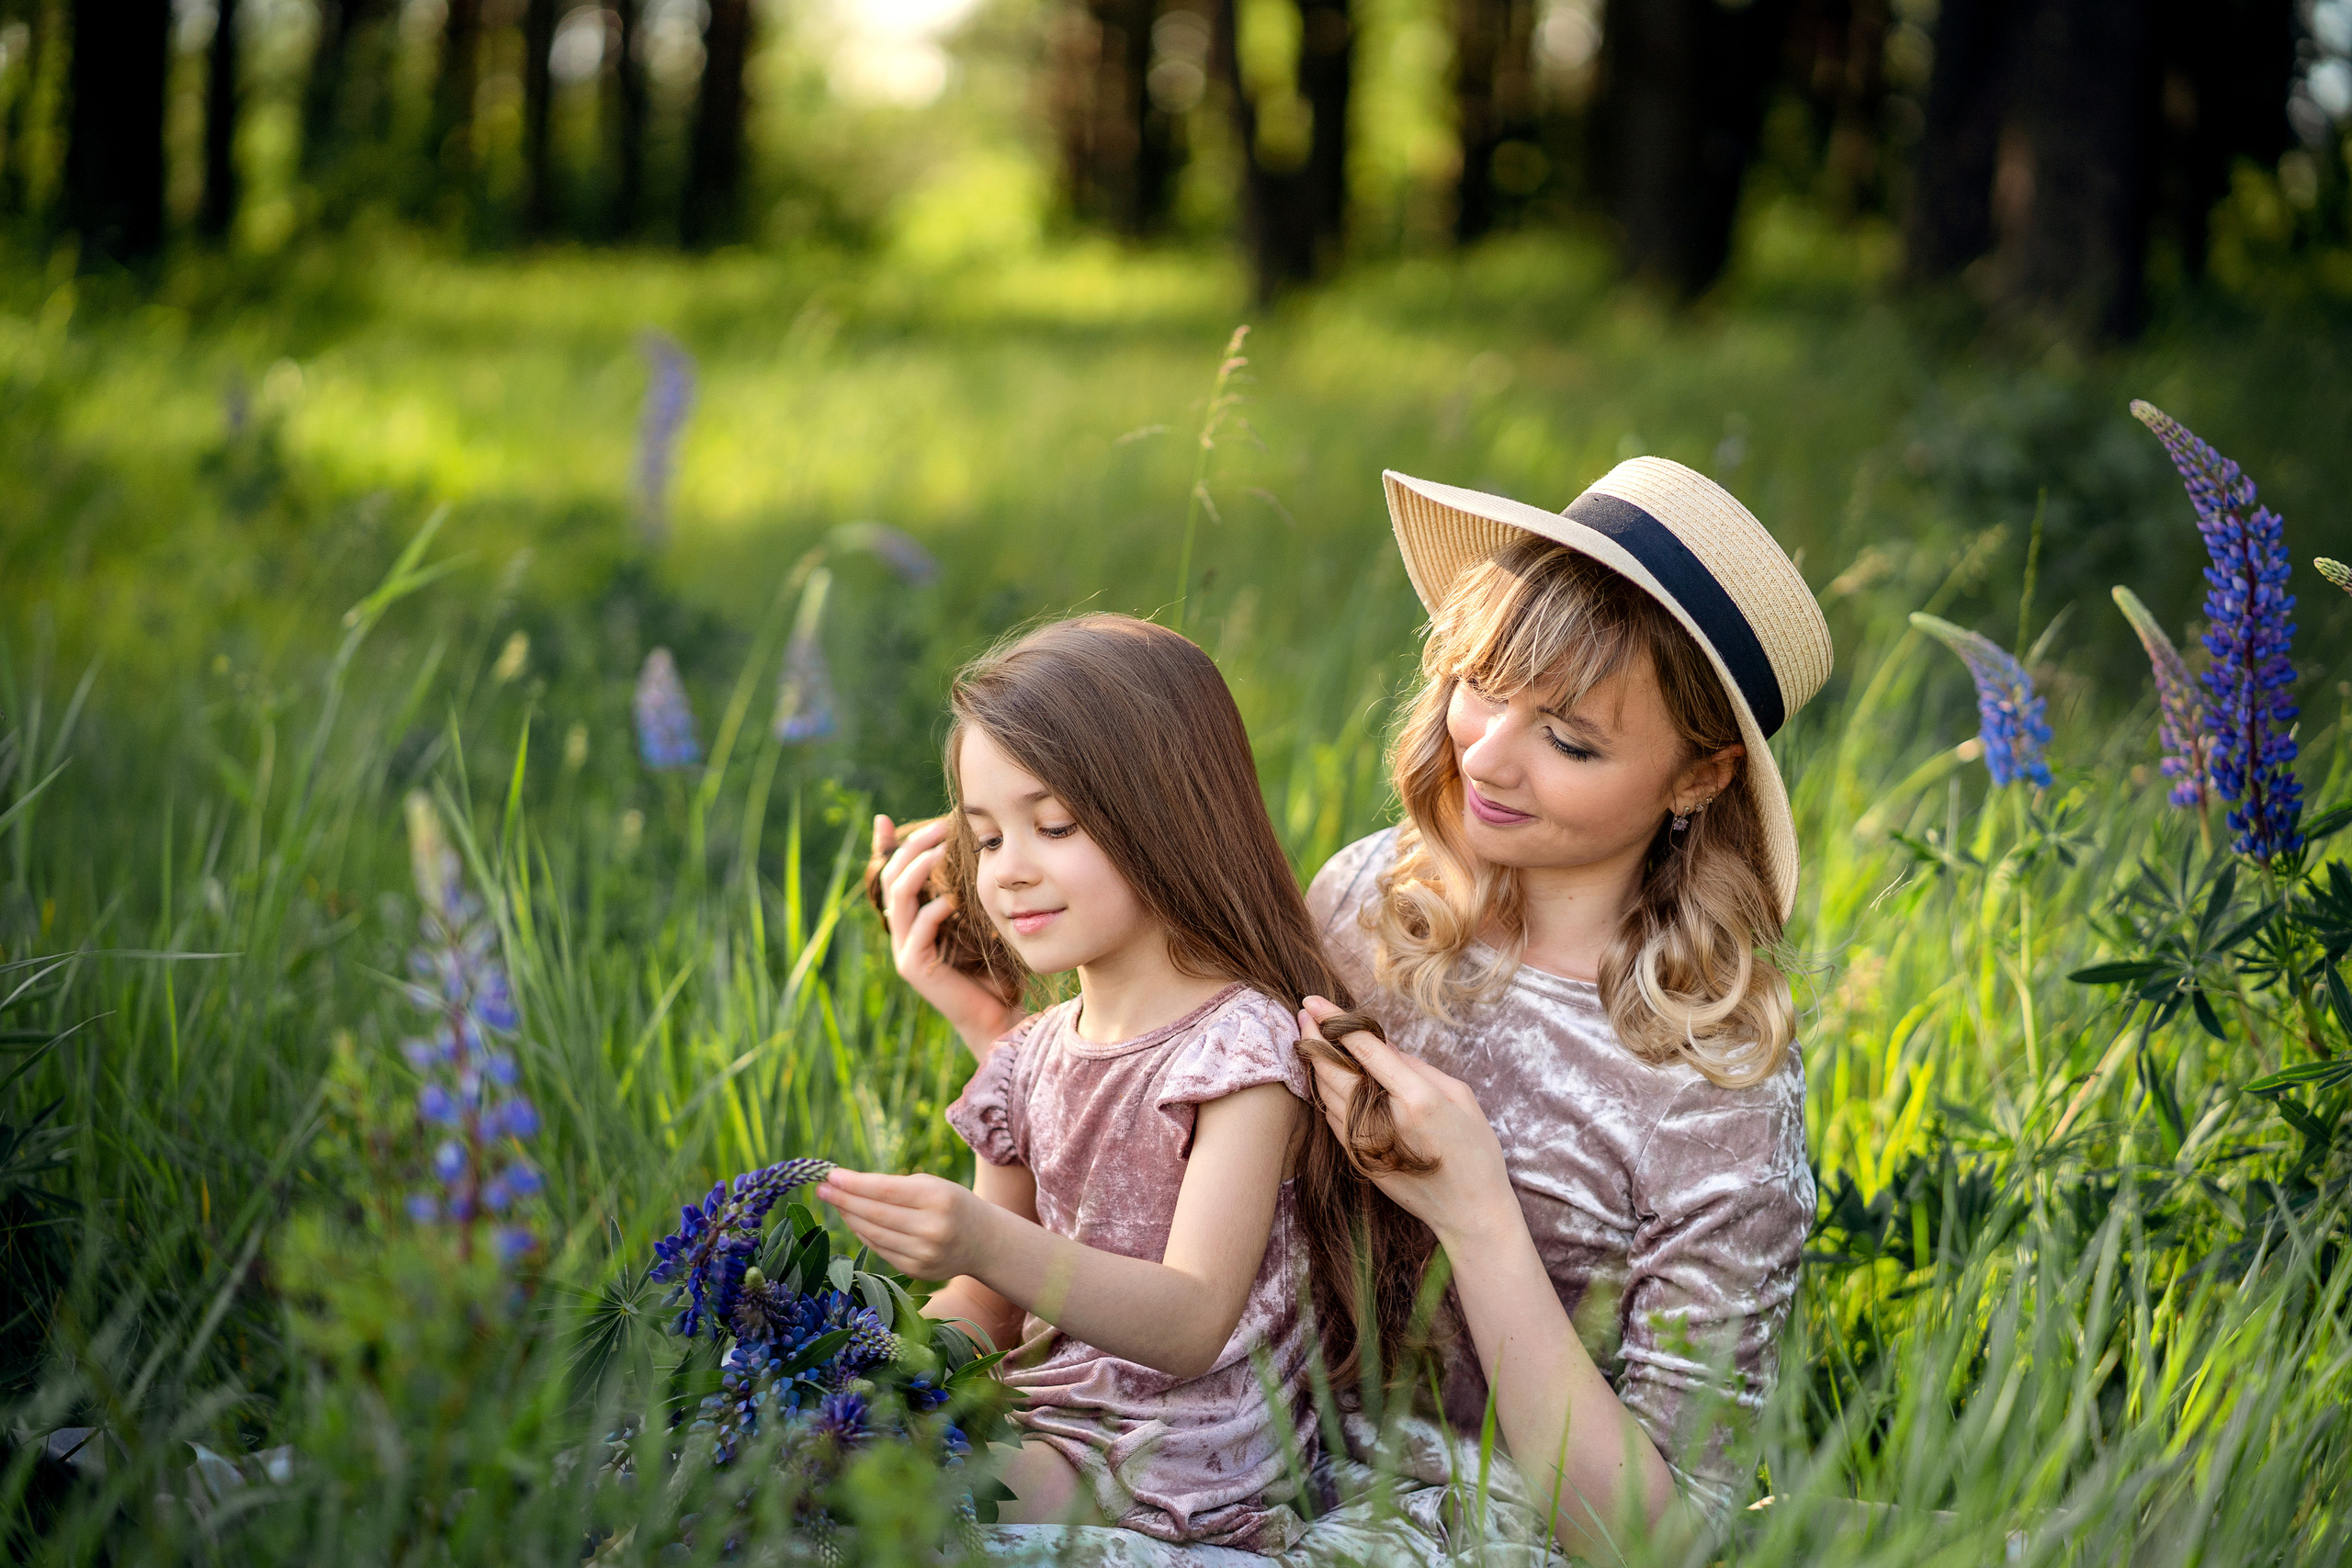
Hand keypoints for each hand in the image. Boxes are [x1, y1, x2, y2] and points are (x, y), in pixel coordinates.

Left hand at [817, 1168, 995, 1281]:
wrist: (984, 1242)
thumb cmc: (952, 1204)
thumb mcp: (933, 1185)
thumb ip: (896, 1187)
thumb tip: (847, 1186)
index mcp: (938, 1199)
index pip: (886, 1190)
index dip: (854, 1183)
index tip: (830, 1175)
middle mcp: (932, 1228)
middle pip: (875, 1214)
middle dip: (844, 1199)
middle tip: (822, 1189)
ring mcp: (924, 1254)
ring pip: (874, 1234)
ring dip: (849, 1217)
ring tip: (834, 1202)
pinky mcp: (917, 1271)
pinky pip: (880, 1250)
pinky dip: (863, 1234)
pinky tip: (853, 1221)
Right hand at [872, 814, 1023, 1054]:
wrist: (999, 1014)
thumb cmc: (993, 967)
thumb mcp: (977, 919)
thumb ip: (964, 892)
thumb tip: (965, 852)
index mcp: (911, 920)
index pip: (887, 876)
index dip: (882, 848)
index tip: (882, 820)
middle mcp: (902, 933)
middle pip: (890, 878)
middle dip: (912, 847)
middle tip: (939, 827)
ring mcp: (905, 950)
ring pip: (898, 897)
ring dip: (918, 868)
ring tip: (943, 848)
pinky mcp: (915, 967)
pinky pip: (918, 928)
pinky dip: (935, 909)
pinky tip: (954, 898)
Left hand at [1297, 996, 1518, 1250]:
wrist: (1470, 1213)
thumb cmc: (1476, 1151)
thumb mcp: (1461, 1097)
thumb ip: (1418, 1067)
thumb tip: (1382, 1047)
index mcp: (1415, 1098)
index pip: (1363, 1049)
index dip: (1334, 1020)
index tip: (1313, 1001)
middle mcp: (1383, 1120)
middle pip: (1333, 1070)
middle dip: (1313, 1037)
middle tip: (1303, 1014)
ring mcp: (1366, 1144)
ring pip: (1326, 1094)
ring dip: (1315, 1064)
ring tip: (1309, 1039)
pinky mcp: (1358, 1160)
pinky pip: (1332, 1119)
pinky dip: (1324, 1094)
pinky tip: (1324, 1077)